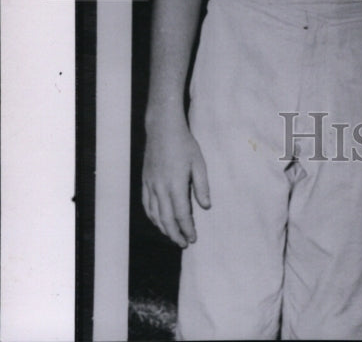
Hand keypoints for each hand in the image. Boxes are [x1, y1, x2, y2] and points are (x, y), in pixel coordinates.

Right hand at [142, 119, 209, 246]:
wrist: (162, 129)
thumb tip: (206, 206)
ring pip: (154, 215)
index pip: (181, 214)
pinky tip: (158, 221)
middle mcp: (160, 188)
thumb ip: (202, 186)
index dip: (187, 228)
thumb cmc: (184, 144)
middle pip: (166, 219)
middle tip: (184, 244)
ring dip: (163, 228)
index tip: (193, 238)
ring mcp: (150, 185)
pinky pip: (146, 205)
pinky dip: (152, 217)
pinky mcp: (144, 181)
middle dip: (175, 234)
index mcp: (175, 184)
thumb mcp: (199, 163)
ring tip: (173, 236)